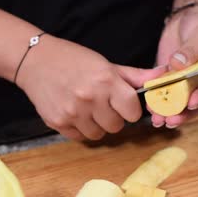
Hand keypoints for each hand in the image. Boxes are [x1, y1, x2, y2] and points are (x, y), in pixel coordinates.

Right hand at [17, 35, 165, 140]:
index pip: (133, 112)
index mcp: (106, 81)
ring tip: (87, 109)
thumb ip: (134, 76)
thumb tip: (162, 77)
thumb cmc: (73, 59)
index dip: (130, 109)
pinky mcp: (57, 122)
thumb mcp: (106, 64)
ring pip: (98, 135)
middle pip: (116, 127)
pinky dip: (80, 129)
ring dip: (96, 125)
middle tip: (102, 104)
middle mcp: (90, 98)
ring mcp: (72, 112)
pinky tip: (74, 113)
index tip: (123, 105)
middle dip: (113, 118)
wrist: (35, 61)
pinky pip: (79, 137)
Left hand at [153, 6, 197, 127]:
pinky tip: (149, 107)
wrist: (188, 20)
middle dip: (182, 114)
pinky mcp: (171, 82)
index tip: (191, 102)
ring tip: (157, 119)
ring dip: (167, 112)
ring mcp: (187, 85)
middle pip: (195, 104)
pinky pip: (165, 94)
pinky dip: (157, 101)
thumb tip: (178, 64)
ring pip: (179, 104)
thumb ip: (192, 51)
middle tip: (171, 119)